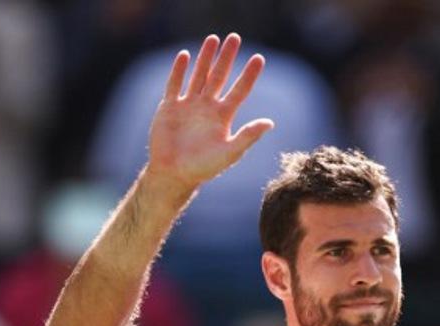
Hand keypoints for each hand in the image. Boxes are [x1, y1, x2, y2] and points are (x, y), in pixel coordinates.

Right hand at [147, 34, 273, 190]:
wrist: (174, 174)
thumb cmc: (203, 168)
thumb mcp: (229, 152)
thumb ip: (248, 136)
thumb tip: (270, 123)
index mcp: (223, 116)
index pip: (240, 90)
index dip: (249, 74)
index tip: (259, 58)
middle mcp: (207, 107)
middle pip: (219, 76)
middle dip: (226, 57)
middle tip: (235, 37)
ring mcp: (188, 105)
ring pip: (198, 75)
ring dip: (205, 58)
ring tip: (212, 38)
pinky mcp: (170, 108)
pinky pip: (174, 84)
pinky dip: (179, 71)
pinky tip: (185, 55)